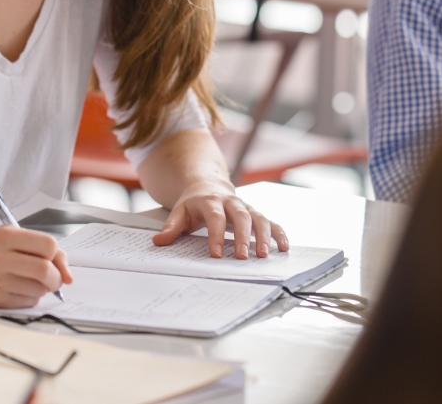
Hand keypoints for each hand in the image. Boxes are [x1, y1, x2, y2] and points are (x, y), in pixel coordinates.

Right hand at [0, 226, 72, 307]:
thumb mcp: (14, 237)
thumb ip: (44, 249)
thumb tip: (68, 276)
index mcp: (6, 236)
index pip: (48, 245)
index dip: (56, 254)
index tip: (51, 258)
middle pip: (44, 270)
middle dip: (56, 277)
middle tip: (53, 277)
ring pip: (39, 289)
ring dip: (44, 288)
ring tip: (33, 281)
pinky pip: (28, 302)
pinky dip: (32, 297)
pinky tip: (21, 288)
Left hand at [152, 178, 288, 259]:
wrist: (207, 184)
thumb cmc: (193, 203)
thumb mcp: (179, 212)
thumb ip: (171, 227)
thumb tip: (158, 241)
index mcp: (210, 201)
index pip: (215, 217)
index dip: (216, 235)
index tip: (215, 254)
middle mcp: (231, 202)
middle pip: (240, 216)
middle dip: (242, 236)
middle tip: (242, 256)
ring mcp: (244, 206)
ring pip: (258, 217)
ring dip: (262, 236)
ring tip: (263, 255)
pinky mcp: (254, 213)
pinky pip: (270, 221)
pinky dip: (278, 233)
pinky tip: (283, 247)